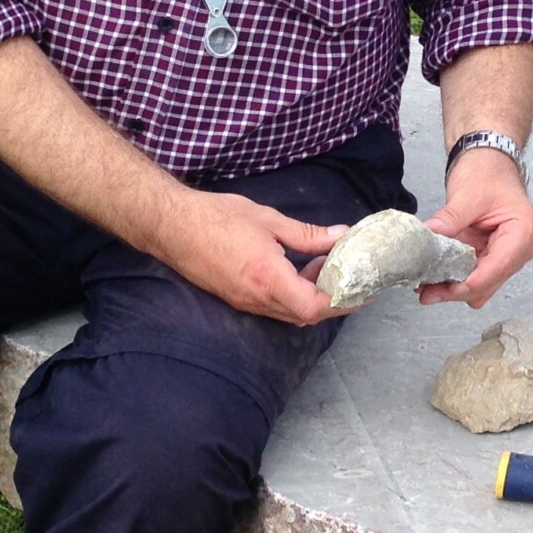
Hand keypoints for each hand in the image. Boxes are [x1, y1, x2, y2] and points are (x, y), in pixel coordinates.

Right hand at [156, 189, 349, 325]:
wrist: (172, 226)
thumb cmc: (218, 217)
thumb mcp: (269, 220)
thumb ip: (307, 234)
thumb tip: (340, 236)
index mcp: (269, 277)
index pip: (314, 306)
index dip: (341, 302)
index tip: (360, 290)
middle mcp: (257, 298)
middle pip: (305, 315)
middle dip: (332, 301)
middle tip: (349, 280)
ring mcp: (244, 302)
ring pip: (289, 313)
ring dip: (311, 297)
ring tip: (323, 269)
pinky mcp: (236, 299)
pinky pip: (272, 307)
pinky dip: (292, 295)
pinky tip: (297, 271)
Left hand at [421, 149, 532, 308]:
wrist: (488, 162)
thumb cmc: (487, 173)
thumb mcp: (467, 195)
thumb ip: (451, 218)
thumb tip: (429, 236)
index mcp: (522, 234)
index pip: (496, 269)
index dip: (468, 284)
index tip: (439, 289)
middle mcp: (520, 250)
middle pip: (489, 283)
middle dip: (458, 290)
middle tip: (425, 292)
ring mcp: (506, 255)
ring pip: (481, 286)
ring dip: (455, 289)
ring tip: (425, 287)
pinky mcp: (490, 256)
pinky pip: (474, 276)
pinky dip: (455, 279)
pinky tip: (434, 278)